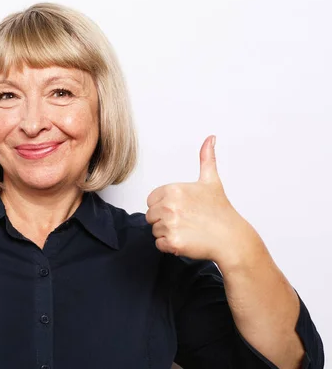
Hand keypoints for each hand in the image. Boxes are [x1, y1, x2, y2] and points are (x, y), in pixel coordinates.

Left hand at [145, 135, 258, 264]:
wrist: (232, 238)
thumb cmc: (220, 211)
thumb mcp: (211, 181)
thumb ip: (206, 158)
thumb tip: (210, 138)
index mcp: (173, 190)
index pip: (151, 200)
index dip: (164, 206)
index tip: (182, 209)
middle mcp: (169, 206)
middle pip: (151, 216)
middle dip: (164, 220)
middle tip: (186, 221)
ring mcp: (170, 224)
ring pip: (155, 230)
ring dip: (168, 233)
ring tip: (188, 230)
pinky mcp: (173, 242)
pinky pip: (159, 245)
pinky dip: (170, 246)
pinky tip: (186, 240)